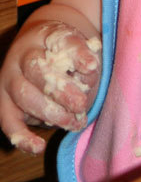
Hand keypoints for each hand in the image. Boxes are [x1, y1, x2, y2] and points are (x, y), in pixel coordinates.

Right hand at [0, 21, 100, 153]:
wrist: (40, 47)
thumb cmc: (67, 51)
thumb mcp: (80, 47)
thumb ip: (86, 61)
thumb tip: (88, 77)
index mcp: (46, 34)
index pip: (60, 40)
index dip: (77, 54)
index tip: (92, 66)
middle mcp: (23, 54)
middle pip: (37, 70)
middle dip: (61, 90)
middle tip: (81, 104)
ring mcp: (9, 78)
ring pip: (24, 95)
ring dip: (51, 112)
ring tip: (75, 122)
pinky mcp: (4, 103)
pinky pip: (8, 122)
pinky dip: (22, 137)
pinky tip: (39, 147)